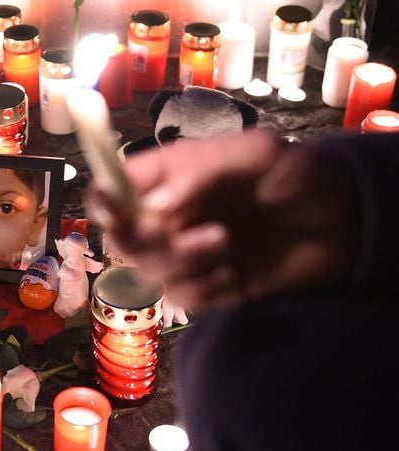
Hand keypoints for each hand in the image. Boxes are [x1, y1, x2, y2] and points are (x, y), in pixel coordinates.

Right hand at [88, 130, 359, 310]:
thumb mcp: (255, 153)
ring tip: (223, 244)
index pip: (115, 187)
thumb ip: (202, 171)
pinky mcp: (210, 287)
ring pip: (148, 269)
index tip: (113, 209)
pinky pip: (182, 297)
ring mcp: (188, 253)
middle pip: (121, 236)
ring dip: (178, 261)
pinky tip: (230, 275)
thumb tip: (157, 205)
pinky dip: (200, 289)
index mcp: (171, 176)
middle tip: (179, 232)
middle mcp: (170, 216)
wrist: (346, 221)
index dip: (104, 199)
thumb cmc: (300, 174)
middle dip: (141, 239)